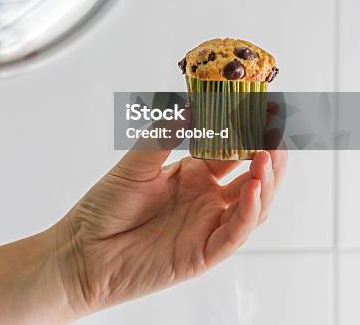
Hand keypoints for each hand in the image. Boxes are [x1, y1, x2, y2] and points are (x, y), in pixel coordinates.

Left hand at [55, 119, 286, 318]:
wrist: (83, 250)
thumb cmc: (106, 206)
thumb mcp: (136, 163)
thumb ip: (163, 136)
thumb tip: (189, 107)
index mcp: (193, 173)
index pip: (232, 148)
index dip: (249, 130)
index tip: (264, 108)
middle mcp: (207, 197)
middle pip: (251, 175)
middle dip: (268, 153)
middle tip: (277, 130)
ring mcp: (208, 224)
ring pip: (253, 204)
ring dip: (266, 180)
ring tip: (269, 154)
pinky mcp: (204, 252)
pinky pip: (235, 233)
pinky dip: (248, 211)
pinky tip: (252, 187)